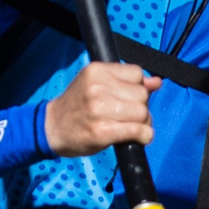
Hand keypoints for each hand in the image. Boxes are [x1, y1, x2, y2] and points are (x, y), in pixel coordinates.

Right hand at [43, 61, 157, 157]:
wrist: (51, 127)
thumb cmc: (77, 106)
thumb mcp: (95, 84)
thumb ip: (126, 81)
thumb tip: (156, 82)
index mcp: (95, 71)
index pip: (137, 73)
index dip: (136, 87)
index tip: (124, 97)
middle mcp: (97, 87)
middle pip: (142, 95)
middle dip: (140, 106)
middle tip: (124, 114)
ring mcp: (99, 109)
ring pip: (143, 113)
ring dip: (142, 123)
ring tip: (126, 125)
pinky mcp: (103, 131)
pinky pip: (140, 131)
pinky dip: (143, 137)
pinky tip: (133, 137)